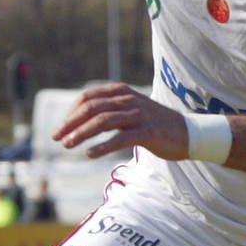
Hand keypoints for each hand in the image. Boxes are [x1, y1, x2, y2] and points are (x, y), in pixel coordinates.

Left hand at [53, 83, 189, 159]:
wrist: (188, 133)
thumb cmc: (155, 124)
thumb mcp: (131, 110)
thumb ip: (110, 110)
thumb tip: (82, 119)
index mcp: (122, 92)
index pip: (88, 97)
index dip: (71, 112)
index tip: (61, 128)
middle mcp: (129, 100)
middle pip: (92, 108)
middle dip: (70, 123)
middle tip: (56, 138)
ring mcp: (139, 115)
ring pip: (102, 121)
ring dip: (81, 134)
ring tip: (68, 145)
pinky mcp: (148, 132)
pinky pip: (120, 138)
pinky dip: (103, 146)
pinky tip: (90, 154)